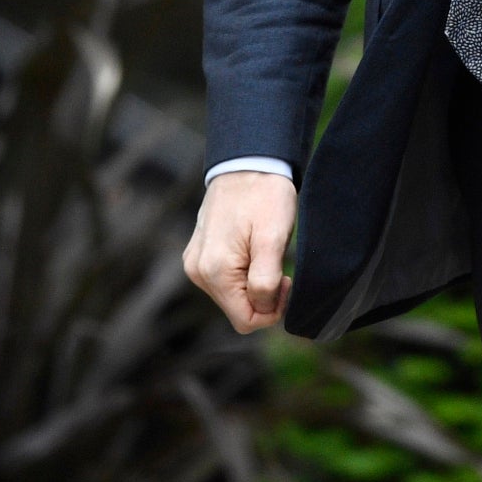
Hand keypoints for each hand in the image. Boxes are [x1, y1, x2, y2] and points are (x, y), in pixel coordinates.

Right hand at [182, 170, 297, 331]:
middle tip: (279, 265)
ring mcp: (195, 263)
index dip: (273, 310)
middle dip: (264, 296)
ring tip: (265, 252)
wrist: (248, 161)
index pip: (245, 321)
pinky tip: (253, 248)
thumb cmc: (264, 195)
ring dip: (254, 283)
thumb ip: (265, 281)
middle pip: (238, 309)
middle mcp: (197, 271)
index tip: (286, 280)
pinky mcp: (199, 254)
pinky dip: (244, 273)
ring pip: (232, 296)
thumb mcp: (272, 238)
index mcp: (214, 271)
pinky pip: (225, 280)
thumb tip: (262, 311)